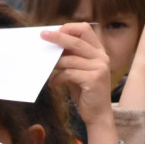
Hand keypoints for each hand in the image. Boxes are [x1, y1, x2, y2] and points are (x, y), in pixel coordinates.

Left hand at [41, 23, 118, 143]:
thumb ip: (70, 57)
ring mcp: (99, 68)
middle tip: (43, 36)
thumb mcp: (78, 71)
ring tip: (47, 69)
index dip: (69, 28)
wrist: (98, 115)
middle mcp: (101, 57)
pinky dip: (58, 78)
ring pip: (70, 59)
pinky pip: (69, 73)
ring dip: (55, 64)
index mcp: (99, 51)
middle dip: (57, 37)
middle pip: (76, 40)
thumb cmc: (85, 92)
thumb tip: (53, 45)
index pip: (85, 29)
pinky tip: (53, 84)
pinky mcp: (94, 79)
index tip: (54, 31)